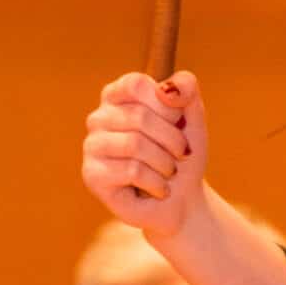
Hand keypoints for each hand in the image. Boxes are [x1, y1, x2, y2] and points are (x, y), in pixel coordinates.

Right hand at [80, 70, 210, 239]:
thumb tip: (167, 88)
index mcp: (119, 95)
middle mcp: (99, 117)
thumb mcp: (193, 118)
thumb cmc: (182, 154)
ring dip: (165, 162)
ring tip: (169, 172)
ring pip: (134, 144)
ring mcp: (92, 146)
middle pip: (139, 117)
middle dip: (172, 139)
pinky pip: (131, 171)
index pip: (135, 85)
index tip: (179, 121)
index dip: (165, 105)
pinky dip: (157, 182)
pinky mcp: (92, 175)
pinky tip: (159, 189)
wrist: (182, 200)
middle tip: (182, 154)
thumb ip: (187, 91)